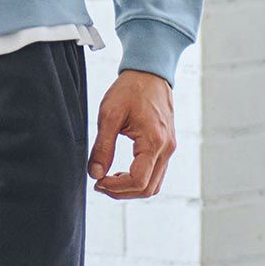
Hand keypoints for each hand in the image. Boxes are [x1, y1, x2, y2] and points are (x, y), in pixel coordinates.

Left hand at [88, 69, 174, 198]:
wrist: (150, 73)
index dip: (115, 187)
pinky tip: (121, 172)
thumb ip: (102, 147)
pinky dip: (139, 179)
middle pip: (148, 189)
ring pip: (154, 185)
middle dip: (122, 192)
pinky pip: (156, 173)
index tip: (97, 182)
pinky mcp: (166, 146)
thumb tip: (95, 174)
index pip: (138, 180)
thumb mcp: (109, 115)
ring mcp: (169, 148)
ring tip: (108, 179)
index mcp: (154, 141)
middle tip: (99, 184)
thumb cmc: (130, 89)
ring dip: (131, 188)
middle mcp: (166, 148)